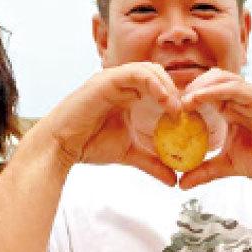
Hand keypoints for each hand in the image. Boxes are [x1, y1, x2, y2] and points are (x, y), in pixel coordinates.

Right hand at [39, 63, 181, 184]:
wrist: (61, 147)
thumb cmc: (89, 145)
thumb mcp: (130, 154)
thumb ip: (152, 163)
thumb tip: (174, 181)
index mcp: (129, 95)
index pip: (161, 88)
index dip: (178, 99)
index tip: (189, 119)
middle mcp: (123, 84)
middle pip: (159, 75)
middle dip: (176, 92)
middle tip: (186, 113)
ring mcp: (114, 80)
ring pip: (150, 70)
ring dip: (168, 87)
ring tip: (176, 109)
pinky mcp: (107, 80)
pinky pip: (136, 73)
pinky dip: (153, 83)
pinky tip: (164, 101)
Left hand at [176, 70, 251, 189]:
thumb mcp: (228, 165)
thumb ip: (205, 170)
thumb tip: (182, 184)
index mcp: (231, 108)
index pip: (205, 93)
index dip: (186, 98)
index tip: (168, 111)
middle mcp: (240, 98)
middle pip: (209, 80)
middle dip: (189, 88)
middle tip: (172, 103)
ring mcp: (250, 96)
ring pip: (220, 78)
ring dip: (199, 86)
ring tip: (183, 101)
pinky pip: (234, 87)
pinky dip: (214, 90)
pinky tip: (198, 99)